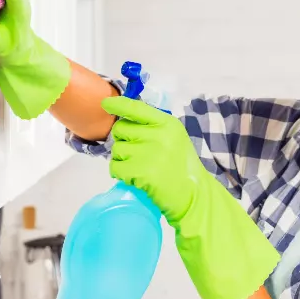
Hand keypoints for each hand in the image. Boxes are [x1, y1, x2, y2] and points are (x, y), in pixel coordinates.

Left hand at [102, 96, 204, 223]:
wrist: (193, 195)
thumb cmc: (182, 166)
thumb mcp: (174, 138)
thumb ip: (154, 126)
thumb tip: (124, 118)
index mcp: (167, 124)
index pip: (136, 108)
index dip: (117, 104)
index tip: (106, 104)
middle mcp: (158, 135)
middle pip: (120, 129)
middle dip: (123, 140)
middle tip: (135, 153)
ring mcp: (148, 153)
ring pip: (116, 149)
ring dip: (121, 159)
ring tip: (138, 167)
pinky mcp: (140, 172)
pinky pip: (115, 167)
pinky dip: (120, 173)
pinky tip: (134, 177)